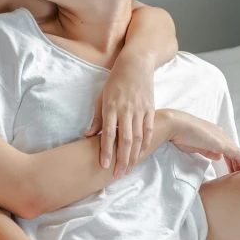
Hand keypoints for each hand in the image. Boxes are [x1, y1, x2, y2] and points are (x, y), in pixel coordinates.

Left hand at [85, 56, 154, 177]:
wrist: (136, 64)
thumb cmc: (115, 81)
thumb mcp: (101, 97)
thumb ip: (97, 118)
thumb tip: (88, 136)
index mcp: (111, 107)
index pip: (108, 134)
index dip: (106, 151)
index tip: (104, 165)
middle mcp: (126, 110)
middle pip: (125, 140)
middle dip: (121, 159)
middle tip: (118, 175)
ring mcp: (140, 109)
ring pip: (138, 138)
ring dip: (133, 155)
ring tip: (129, 169)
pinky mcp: (150, 108)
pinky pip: (149, 130)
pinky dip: (145, 143)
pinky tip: (141, 154)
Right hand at [167, 109, 239, 168]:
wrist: (175, 125)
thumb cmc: (181, 135)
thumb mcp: (196, 146)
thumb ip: (208, 151)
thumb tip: (219, 157)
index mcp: (214, 135)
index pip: (227, 150)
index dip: (233, 160)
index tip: (238, 169)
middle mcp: (220, 135)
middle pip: (235, 152)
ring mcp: (222, 139)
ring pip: (238, 154)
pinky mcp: (221, 144)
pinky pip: (237, 154)